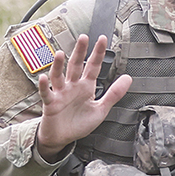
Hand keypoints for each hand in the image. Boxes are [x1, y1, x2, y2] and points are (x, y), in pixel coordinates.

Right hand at [34, 32, 131, 159]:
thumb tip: (129, 78)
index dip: (97, 53)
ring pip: (59, 76)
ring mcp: (61, 93)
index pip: (93, 66)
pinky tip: (45, 77)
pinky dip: (45, 86)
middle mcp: (73, 86)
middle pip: (75, 66)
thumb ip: (114, 94)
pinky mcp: (50, 104)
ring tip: (61, 54)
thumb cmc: (79, 123)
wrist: (62, 138)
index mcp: (86, 87)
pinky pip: (47, 93)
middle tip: (84, 37)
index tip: (102, 39)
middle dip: (80, 52)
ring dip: (59, 65)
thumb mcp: (101, 109)